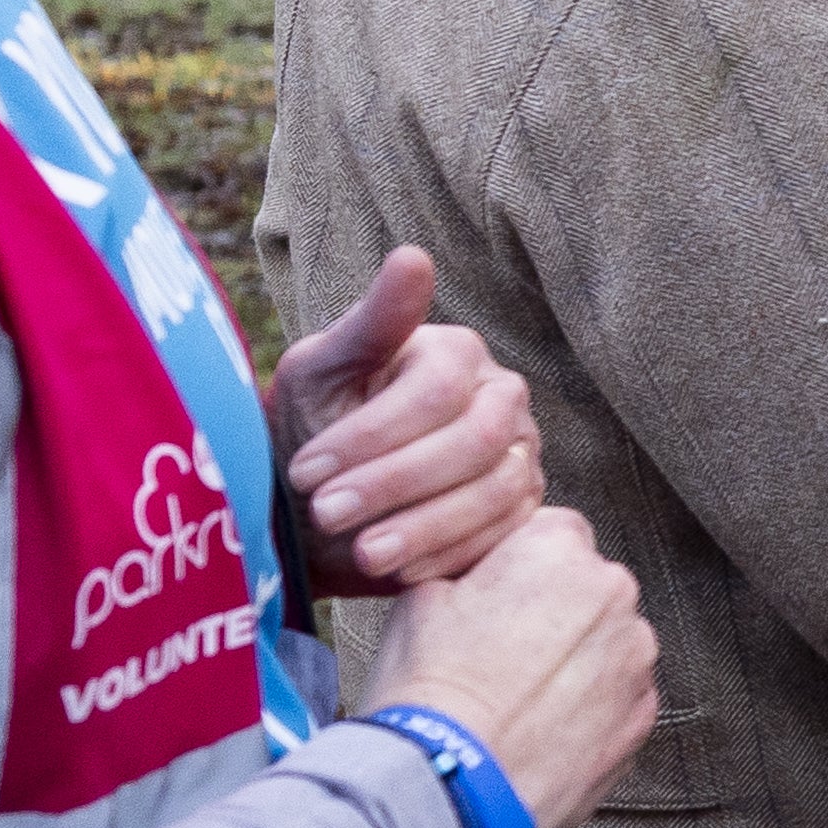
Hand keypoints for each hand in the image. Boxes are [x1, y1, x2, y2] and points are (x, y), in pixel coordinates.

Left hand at [274, 248, 543, 589]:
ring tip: (361, 553)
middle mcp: (503, 398)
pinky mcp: (521, 512)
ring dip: (423, 527)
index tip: (306, 470)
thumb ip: (371, 321)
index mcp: (459, 352)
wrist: (323, 505)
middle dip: (394, 482)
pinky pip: (502, 537)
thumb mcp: (322, 370)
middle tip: (325, 513)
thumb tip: (413, 255)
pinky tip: (397, 572)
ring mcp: (520, 456)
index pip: (436, 390)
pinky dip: (448, 555)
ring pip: (494, 492)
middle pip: (473, 441)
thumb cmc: (318, 426)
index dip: (371, 433)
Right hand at [365, 506, 659, 827]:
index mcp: (559, 549)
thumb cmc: (428, 692)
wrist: (448, 789)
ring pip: (605, 646)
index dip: (515, 567)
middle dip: (550, 613)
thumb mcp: (420, 596)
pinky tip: (540, 730)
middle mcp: (613, 595)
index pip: (550, 532)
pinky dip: (587, 711)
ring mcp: (635, 662)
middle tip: (498, 655)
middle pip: (585, 589)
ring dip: (573, 663)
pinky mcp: (641, 721)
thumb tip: (481, 573)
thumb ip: (471, 566)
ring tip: (516, 700)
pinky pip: (616, 700)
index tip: (491, 599)